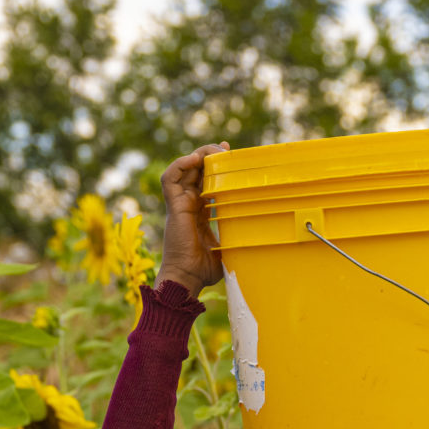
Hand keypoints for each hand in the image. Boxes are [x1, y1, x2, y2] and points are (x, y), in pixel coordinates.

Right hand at [157, 143, 228, 293]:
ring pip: (183, 169)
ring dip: (197, 155)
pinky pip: (170, 179)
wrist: (187, 278)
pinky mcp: (174, 206)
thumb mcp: (226, 249)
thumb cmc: (204, 271)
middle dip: (208, 155)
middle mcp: (188, 205)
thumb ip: (236, 238)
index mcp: (199, 212)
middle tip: (225, 149)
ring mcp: (179, 204)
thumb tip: (258, 238)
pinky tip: (195, 159)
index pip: (205, 182)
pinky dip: (180, 164)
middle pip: (195, 170)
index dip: (215, 167)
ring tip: (212, 151)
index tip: (230, 156)